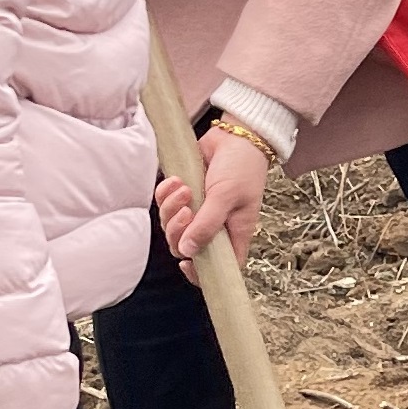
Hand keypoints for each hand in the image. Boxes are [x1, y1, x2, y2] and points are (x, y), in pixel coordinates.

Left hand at [158, 126, 269, 271]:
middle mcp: (214, 226)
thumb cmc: (242, 167)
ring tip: (183, 189)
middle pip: (185, 246)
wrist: (237, 135)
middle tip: (186, 210)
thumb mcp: (226, 197)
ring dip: (171, 208)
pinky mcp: (185, 194)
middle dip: (178, 230)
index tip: (186, 263)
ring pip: (172, 225)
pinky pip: (165, 204)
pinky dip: (165, 193)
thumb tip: (186, 252)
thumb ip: (206, 225)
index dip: (200, 273)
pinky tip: (175, 180)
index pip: (218, 267)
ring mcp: (198, 210)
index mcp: (233, 234)